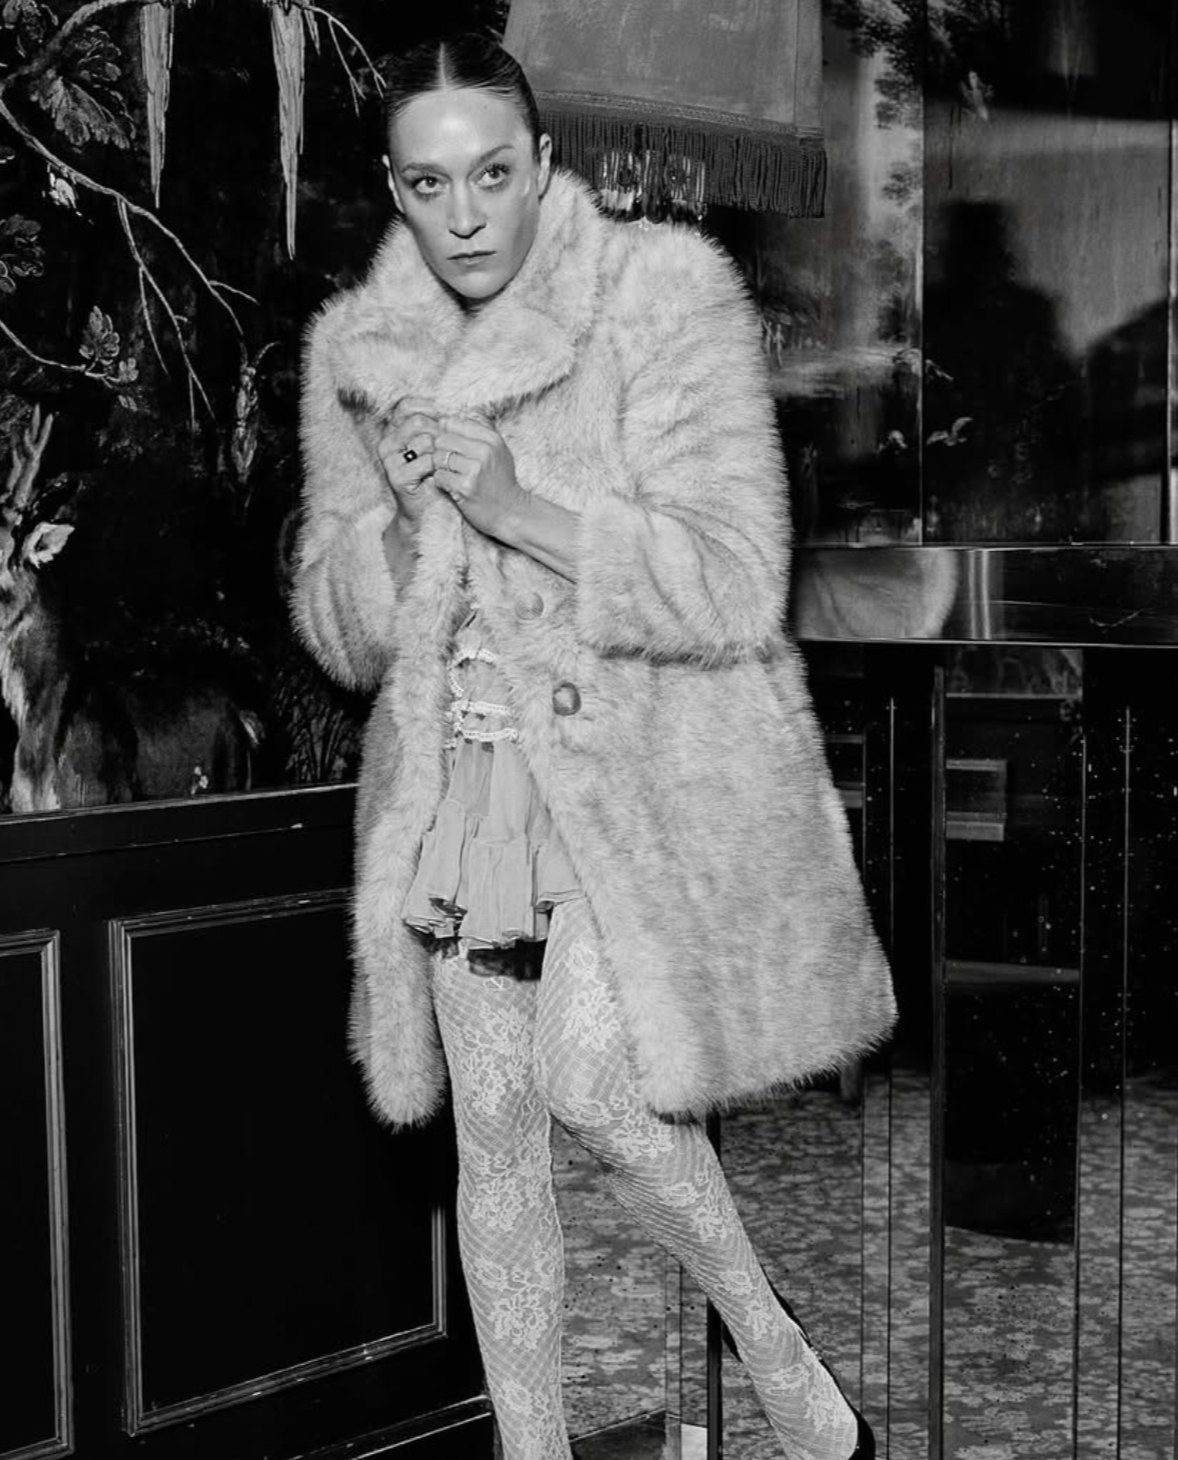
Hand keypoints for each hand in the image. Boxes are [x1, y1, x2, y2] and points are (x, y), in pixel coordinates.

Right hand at [373, 396, 443, 527]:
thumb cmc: (434, 474)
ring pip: (425, 441)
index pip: (407, 406)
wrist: (427, 509)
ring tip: (443, 465)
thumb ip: (435, 424)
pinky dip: (439, 468)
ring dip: (441, 453)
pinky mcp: (397, 477)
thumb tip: (450, 405)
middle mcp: (387, 443)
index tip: (445, 422)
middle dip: (439, 433)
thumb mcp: (434, 445)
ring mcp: (389, 461)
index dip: (429, 409)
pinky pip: (427, 462)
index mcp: (392, 431)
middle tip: (448, 448)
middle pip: (418, 422)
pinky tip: (440, 475)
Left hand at [432, 414, 527, 539]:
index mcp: (491, 439)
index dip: (445, 434)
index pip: (452, 423)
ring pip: (437, 458)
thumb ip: (476, 434)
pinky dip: (441, 482)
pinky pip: (438, 476)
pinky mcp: (465, 487)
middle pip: (441, 439)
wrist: (511, 512)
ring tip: (451, 475)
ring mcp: (474, 470)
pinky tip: (451, 486)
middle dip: (440, 452)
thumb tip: (444, 421)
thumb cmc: (501, 482)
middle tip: (448, 464)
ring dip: (439, 468)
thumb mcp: (498, 452)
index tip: (450, 447)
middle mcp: (484, 451)